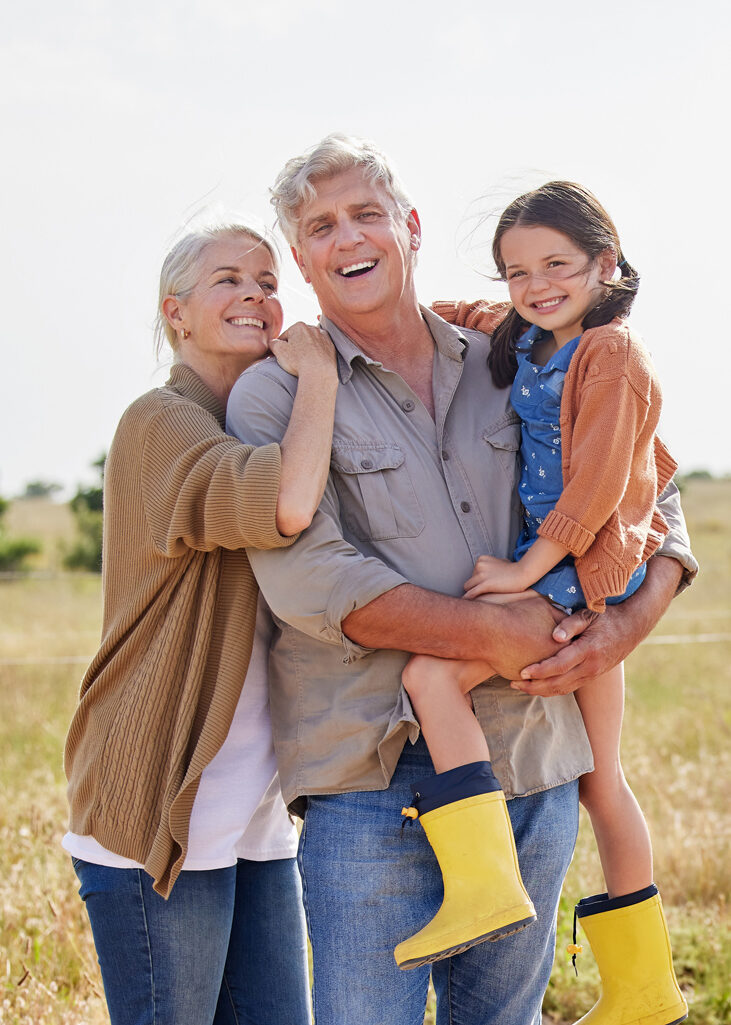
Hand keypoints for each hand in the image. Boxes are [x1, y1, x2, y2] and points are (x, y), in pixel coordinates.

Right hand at [270, 322, 336, 379]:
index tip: (280, 356)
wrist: (319, 373)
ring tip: (303, 362)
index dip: (280, 348)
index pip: (285, 336)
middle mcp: (313, 328)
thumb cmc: (298, 361)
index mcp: (299, 326)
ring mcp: (324, 337)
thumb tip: (273, 342)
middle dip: (294, 347)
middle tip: (292, 360)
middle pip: (298, 338)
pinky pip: (320, 349)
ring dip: (305, 349)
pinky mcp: (331, 347)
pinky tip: (313, 362)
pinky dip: (316, 353)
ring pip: (310, 342)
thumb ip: (273, 343)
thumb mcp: (278, 350)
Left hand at [464, 554, 525, 597]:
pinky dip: (469, 598)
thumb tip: (486, 572)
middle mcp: (479, 565)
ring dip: (472, 593)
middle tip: (483, 593)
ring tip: (475, 599)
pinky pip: (472, 593)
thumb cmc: (514, 569)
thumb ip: (492, 565)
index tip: (486, 585)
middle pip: (469, 580)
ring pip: (468, 587)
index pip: (472, 573)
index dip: (478, 581)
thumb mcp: (500, 562)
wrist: (523, 574)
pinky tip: (467, 603)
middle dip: (475, 587)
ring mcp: (481, 574)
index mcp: (481, 559)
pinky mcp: (485, 584)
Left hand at [510, 607, 628, 695]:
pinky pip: (569, 688)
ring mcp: (592, 675)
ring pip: (563, 689)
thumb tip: (554, 636)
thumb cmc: (607, 616)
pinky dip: (552, 690)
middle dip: (534, 686)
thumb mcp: (590, 614)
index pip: (560, 665)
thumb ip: (570, 624)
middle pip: (558, 683)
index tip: (521, 672)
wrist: (632, 628)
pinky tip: (537, 686)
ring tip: (520, 687)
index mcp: (588, 650)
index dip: (539, 671)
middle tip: (513, 684)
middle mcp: (591, 667)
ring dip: (541, 691)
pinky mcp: (592, 677)